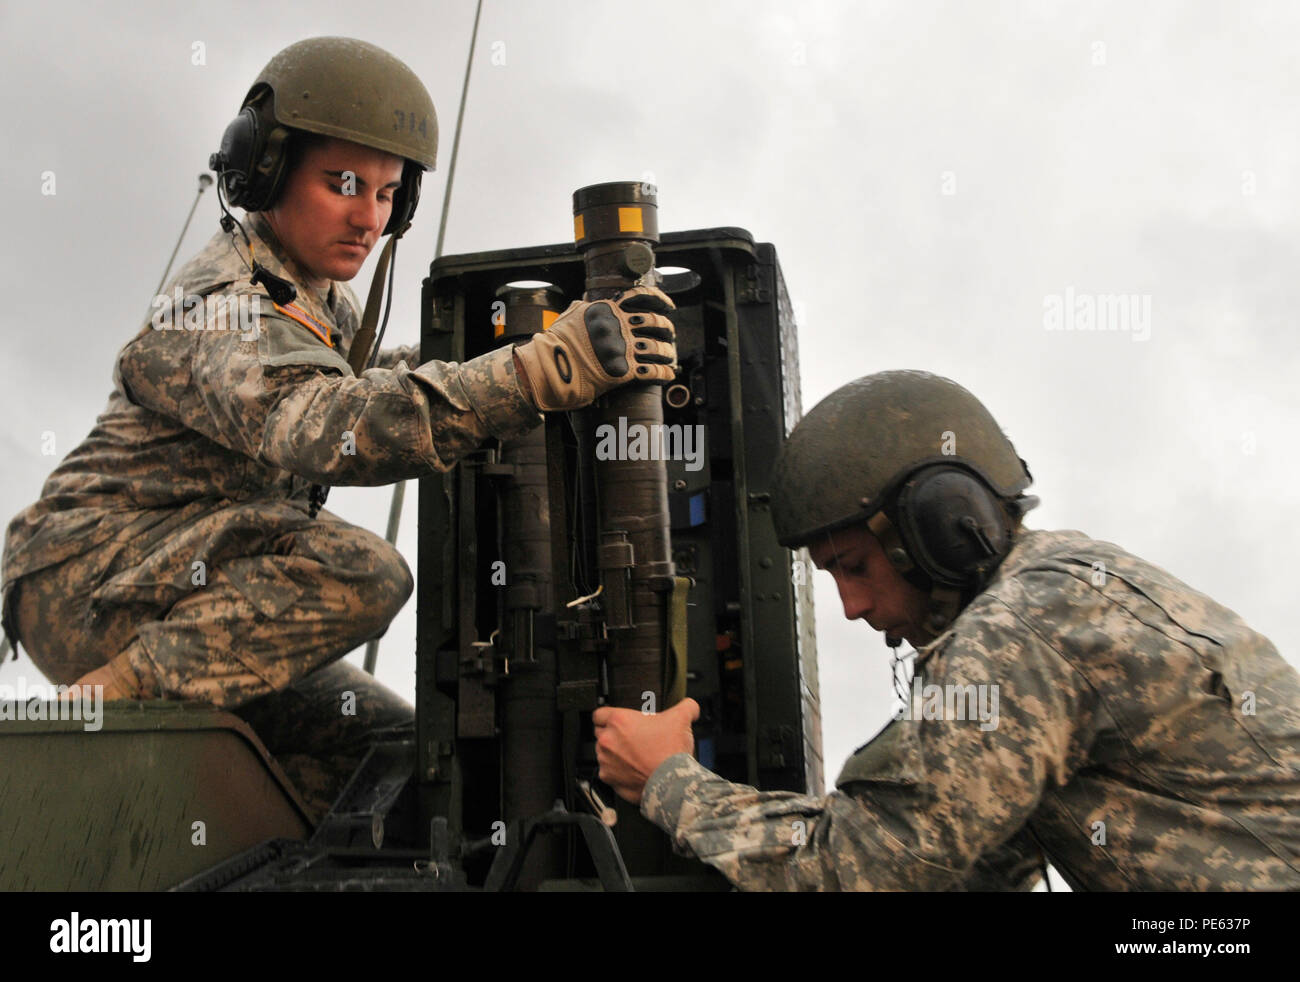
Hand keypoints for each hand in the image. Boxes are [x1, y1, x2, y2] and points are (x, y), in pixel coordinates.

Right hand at [512, 285, 676, 411]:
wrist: (549, 368)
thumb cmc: (556, 343)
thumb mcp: (571, 316)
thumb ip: (585, 307)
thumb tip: (588, 299)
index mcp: (607, 310)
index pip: (642, 297)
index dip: (660, 300)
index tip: (669, 306)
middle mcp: (618, 327)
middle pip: (656, 323)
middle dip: (667, 329)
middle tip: (669, 335)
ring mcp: (622, 349)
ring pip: (659, 348)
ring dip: (667, 353)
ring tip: (670, 357)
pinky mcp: (623, 372)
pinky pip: (653, 371)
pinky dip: (664, 374)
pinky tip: (668, 375)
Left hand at [593, 697, 699, 803]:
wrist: (671, 782)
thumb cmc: (671, 752)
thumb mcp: (682, 719)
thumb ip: (685, 706)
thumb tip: (690, 706)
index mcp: (619, 721)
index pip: (599, 714)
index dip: (608, 717)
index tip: (617, 721)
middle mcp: (608, 740)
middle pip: (601, 733)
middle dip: (613, 735)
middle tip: (632, 739)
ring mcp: (606, 761)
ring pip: (604, 754)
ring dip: (615, 754)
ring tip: (634, 756)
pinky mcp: (609, 779)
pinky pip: (608, 772)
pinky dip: (618, 772)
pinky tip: (632, 770)